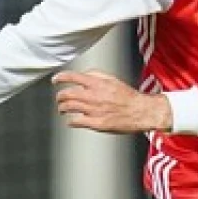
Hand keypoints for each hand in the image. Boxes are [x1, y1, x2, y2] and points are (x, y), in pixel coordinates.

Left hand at [53, 70, 169, 133]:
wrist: (141, 111)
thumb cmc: (128, 97)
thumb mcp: (113, 79)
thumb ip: (97, 75)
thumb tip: (83, 75)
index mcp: (97, 84)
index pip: (72, 77)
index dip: (60, 78)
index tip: (55, 80)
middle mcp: (93, 96)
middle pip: (66, 94)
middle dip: (59, 97)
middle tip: (59, 99)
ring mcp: (94, 110)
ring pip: (68, 108)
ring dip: (62, 108)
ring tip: (63, 110)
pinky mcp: (96, 123)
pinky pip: (76, 122)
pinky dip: (71, 121)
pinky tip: (72, 121)